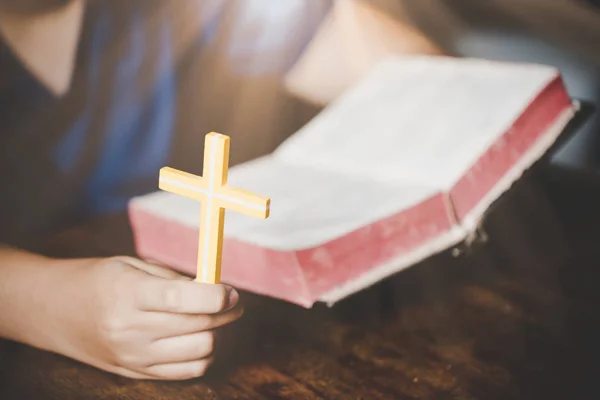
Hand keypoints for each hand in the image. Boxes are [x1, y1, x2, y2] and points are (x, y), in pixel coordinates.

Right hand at [38, 256, 241, 379]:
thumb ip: (174, 279)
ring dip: (217, 335)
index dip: (217, 295)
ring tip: (213, 319)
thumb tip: (215, 290)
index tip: (231, 291)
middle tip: (231, 302)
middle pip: (198, 327)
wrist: (53, 311)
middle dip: (226, 313)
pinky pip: (186, 372)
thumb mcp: (132, 265)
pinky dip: (201, 355)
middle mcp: (130, 329)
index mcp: (128, 293)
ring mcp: (133, 356)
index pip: (183, 299)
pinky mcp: (135, 373)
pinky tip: (197, 338)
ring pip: (199, 353)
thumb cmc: (96, 280)